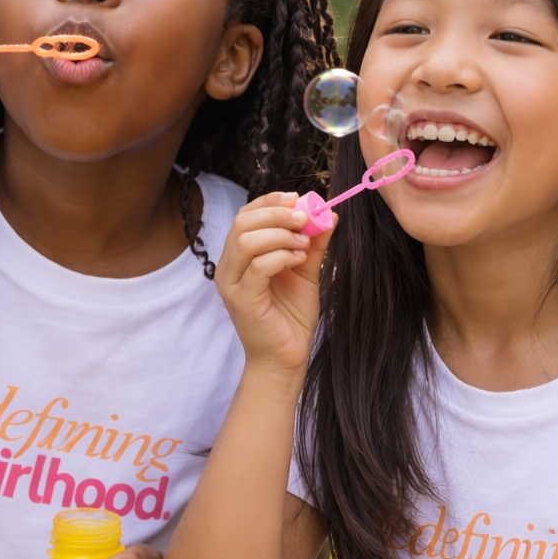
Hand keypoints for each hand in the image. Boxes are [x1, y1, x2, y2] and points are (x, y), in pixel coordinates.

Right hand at [214, 192, 333, 374]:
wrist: (287, 358)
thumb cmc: (291, 317)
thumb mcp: (305, 272)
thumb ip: (313, 244)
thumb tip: (328, 214)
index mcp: (240, 256)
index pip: (245, 215)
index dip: (270, 202)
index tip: (299, 200)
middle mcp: (229, 267)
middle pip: (242, 222)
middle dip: (276, 214)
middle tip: (305, 219)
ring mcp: (232, 284)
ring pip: (246, 241)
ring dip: (281, 235)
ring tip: (304, 246)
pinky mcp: (242, 300)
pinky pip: (258, 266)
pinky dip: (281, 256)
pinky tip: (298, 261)